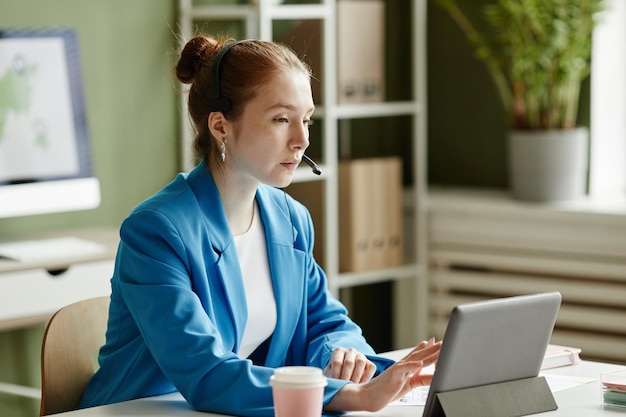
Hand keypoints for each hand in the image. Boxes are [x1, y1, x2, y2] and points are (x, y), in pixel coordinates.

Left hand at [324, 347, 376, 382]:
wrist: (347, 375)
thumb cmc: (336, 374)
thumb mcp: (330, 373)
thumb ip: (328, 376)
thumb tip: (327, 383)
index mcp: (338, 351)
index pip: (337, 362)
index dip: (336, 374)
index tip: (335, 384)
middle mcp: (350, 351)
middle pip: (349, 362)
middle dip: (346, 377)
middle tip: (344, 387)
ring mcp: (361, 356)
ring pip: (361, 362)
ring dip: (356, 376)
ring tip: (352, 386)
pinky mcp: (370, 363)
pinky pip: (371, 368)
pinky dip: (367, 377)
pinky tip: (361, 385)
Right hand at [325, 338, 440, 412]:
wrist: (369, 396)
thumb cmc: (386, 390)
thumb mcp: (409, 385)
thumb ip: (421, 379)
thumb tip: (434, 376)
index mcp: (405, 367)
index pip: (418, 356)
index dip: (428, 350)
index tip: (437, 344)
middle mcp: (402, 365)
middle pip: (419, 355)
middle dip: (432, 349)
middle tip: (443, 343)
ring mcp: (398, 369)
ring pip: (414, 359)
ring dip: (427, 353)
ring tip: (437, 348)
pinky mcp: (394, 375)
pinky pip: (404, 369)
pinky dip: (412, 365)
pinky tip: (421, 363)